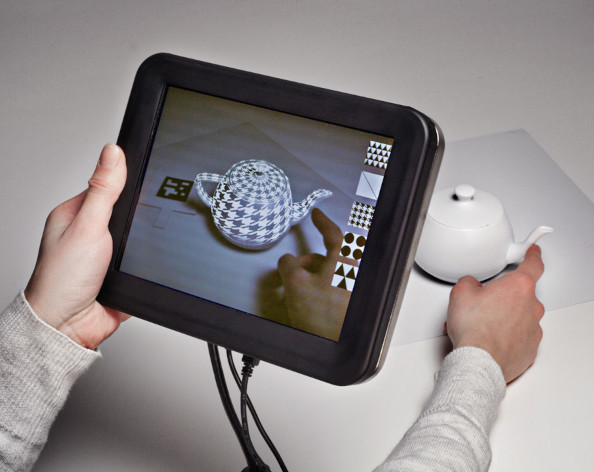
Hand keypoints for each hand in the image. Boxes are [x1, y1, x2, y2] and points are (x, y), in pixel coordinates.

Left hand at [24, 144, 129, 349]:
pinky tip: (141, 265)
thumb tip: (113, 152)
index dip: (125, 181)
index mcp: (74, 214)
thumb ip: (103, 190)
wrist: (70, 327)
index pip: (106, 186)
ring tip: (134, 250)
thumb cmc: (63, 280)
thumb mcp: (86, 226)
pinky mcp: (120, 272)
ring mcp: (105, 254)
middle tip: (133, 227)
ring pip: (137, 236)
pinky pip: (143, 260)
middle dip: (137, 218)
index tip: (143, 178)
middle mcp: (88, 232)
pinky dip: (146, 262)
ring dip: (142, 244)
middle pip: (126, 211)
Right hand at [276, 209, 348, 340]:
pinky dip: (320, 294)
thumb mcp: (295, 285)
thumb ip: (289, 266)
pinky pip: (332, 290)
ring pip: (327, 275)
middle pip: (325, 258)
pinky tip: (311, 309)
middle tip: (292, 275)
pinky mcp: (351, 304)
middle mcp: (352, 273)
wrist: (336, 346)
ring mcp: (353, 290)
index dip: (322, 222)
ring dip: (312, 281)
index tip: (317, 215)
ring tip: (300, 301)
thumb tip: (287, 261)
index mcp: (343, 263)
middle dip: (307, 265)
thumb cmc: (323, 319)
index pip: (333, 234)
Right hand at [446, 245, 545, 382]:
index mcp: (519, 286)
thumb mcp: (460, 293)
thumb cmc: (475, 329)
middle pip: (521, 294)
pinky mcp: (530, 349)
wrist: (480, 361)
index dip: (532, 255)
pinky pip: (519, 337)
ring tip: (481, 326)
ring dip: (504, 318)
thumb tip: (470, 286)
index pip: (533, 265)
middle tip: (483, 303)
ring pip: (519, 317)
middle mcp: (531, 307)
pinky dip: (506, 337)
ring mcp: (533, 329)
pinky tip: (488, 341)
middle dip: (503, 297)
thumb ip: (469, 282)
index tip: (533, 252)